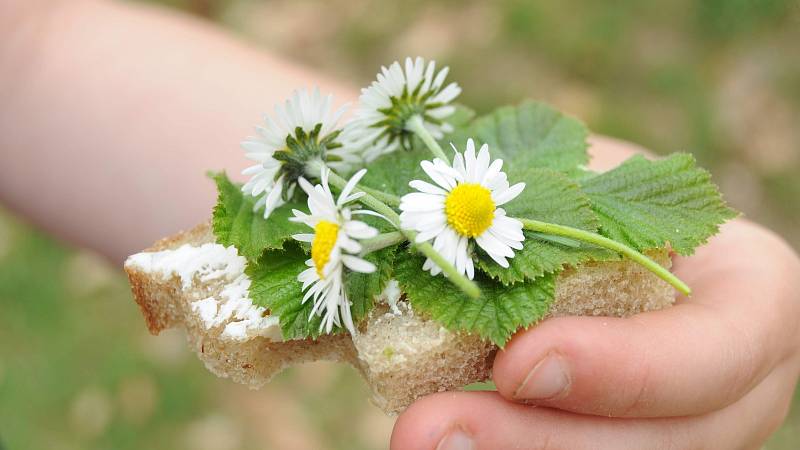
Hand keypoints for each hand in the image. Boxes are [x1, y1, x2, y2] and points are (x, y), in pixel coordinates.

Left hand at [390, 142, 799, 448]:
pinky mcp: (619, 439)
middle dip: (542, 441)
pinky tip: (440, 440)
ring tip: (416, 438)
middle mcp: (730, 382)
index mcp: (747, 297)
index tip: (514, 362)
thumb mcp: (581, 181)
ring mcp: (678, 426)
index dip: (627, 368)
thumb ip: (535, 209)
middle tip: (429, 431)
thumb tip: (427, 216)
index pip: (720, 349)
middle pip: (663, 441)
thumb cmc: (595, 194)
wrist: (586, 234)